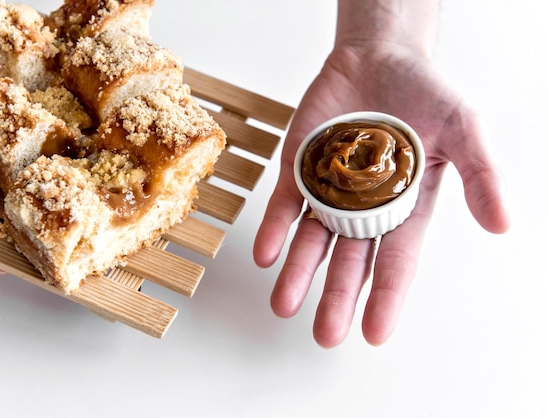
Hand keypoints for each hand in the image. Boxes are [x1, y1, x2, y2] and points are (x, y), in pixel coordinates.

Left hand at [253, 43, 509, 346]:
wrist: (379, 56)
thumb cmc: (425, 92)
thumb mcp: (464, 128)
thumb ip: (481, 174)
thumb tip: (502, 223)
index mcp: (405, 208)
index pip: (396, 262)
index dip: (386, 298)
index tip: (374, 333)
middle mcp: (364, 208)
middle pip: (349, 261)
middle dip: (337, 297)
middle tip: (325, 335)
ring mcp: (328, 190)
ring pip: (311, 240)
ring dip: (297, 272)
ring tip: (284, 306)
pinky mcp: (300, 169)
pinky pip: (285, 204)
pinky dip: (274, 229)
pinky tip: (266, 254)